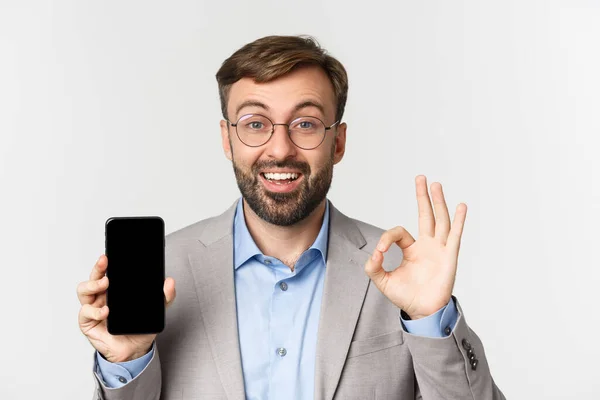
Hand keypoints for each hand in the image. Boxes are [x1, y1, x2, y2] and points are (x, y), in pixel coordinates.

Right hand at [77, 255, 176, 362]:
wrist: (135, 351)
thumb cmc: (140, 329)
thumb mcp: (156, 311)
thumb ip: (165, 296)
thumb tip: (170, 281)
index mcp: (115, 290)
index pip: (107, 272)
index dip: (105, 263)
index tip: (109, 255)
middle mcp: (102, 296)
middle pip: (93, 277)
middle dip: (97, 268)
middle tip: (105, 264)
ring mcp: (94, 308)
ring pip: (83, 290)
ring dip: (92, 285)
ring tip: (105, 284)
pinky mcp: (88, 323)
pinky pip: (85, 312)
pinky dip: (95, 311)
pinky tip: (105, 311)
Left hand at [365, 175, 466, 318]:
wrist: (423, 312)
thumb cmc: (406, 296)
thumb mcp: (383, 281)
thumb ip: (373, 268)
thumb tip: (372, 255)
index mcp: (412, 249)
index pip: (399, 232)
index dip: (387, 239)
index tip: (380, 254)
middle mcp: (427, 245)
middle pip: (426, 215)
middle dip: (422, 196)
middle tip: (421, 178)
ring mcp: (440, 249)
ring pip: (440, 220)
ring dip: (438, 202)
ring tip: (436, 185)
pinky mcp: (449, 256)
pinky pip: (455, 235)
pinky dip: (458, 220)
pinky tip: (460, 206)